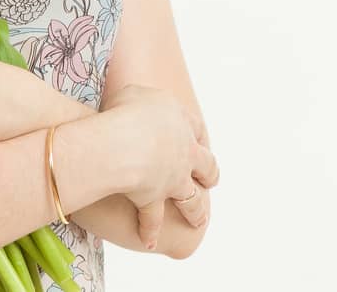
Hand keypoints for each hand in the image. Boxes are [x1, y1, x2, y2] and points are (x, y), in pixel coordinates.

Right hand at [99, 84, 219, 248]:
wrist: (124, 144)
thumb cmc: (126, 112)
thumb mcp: (135, 94)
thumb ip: (142, 99)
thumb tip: (137, 103)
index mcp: (181, 122)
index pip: (196, 128)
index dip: (198, 134)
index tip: (200, 139)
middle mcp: (184, 152)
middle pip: (205, 165)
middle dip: (209, 173)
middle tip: (212, 181)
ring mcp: (172, 179)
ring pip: (191, 198)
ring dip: (195, 211)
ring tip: (199, 220)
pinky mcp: (154, 199)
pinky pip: (153, 219)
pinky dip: (150, 231)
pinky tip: (150, 242)